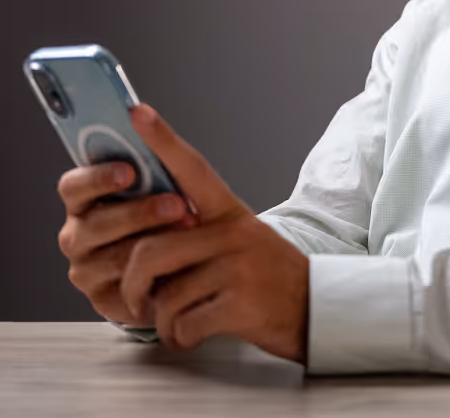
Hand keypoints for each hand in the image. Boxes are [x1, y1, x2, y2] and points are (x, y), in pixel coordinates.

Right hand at [56, 156, 199, 326]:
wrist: (196, 265)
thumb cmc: (174, 216)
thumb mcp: (169, 181)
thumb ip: (154, 150)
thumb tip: (141, 111)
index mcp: (84, 200)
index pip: (73, 186)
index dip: (97, 178)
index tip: (129, 170)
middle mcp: (78, 233)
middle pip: (93, 224)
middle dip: (138, 213)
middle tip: (175, 204)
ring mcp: (86, 268)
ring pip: (110, 257)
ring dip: (152, 244)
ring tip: (188, 232)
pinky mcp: (103, 299)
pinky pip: (124, 287)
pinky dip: (154, 275)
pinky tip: (178, 263)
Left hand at [118, 104, 309, 363]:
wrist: (317, 310)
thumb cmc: (267, 277)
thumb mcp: (239, 240)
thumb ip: (197, 233)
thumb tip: (142, 239)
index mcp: (229, 212)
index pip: (191, 168)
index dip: (163, 140)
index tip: (137, 112)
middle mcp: (233, 234)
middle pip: (152, 250)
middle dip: (132, 284)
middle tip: (135, 299)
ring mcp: (238, 269)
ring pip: (165, 295)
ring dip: (159, 320)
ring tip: (169, 324)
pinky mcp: (241, 305)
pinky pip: (184, 323)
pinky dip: (178, 337)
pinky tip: (187, 337)